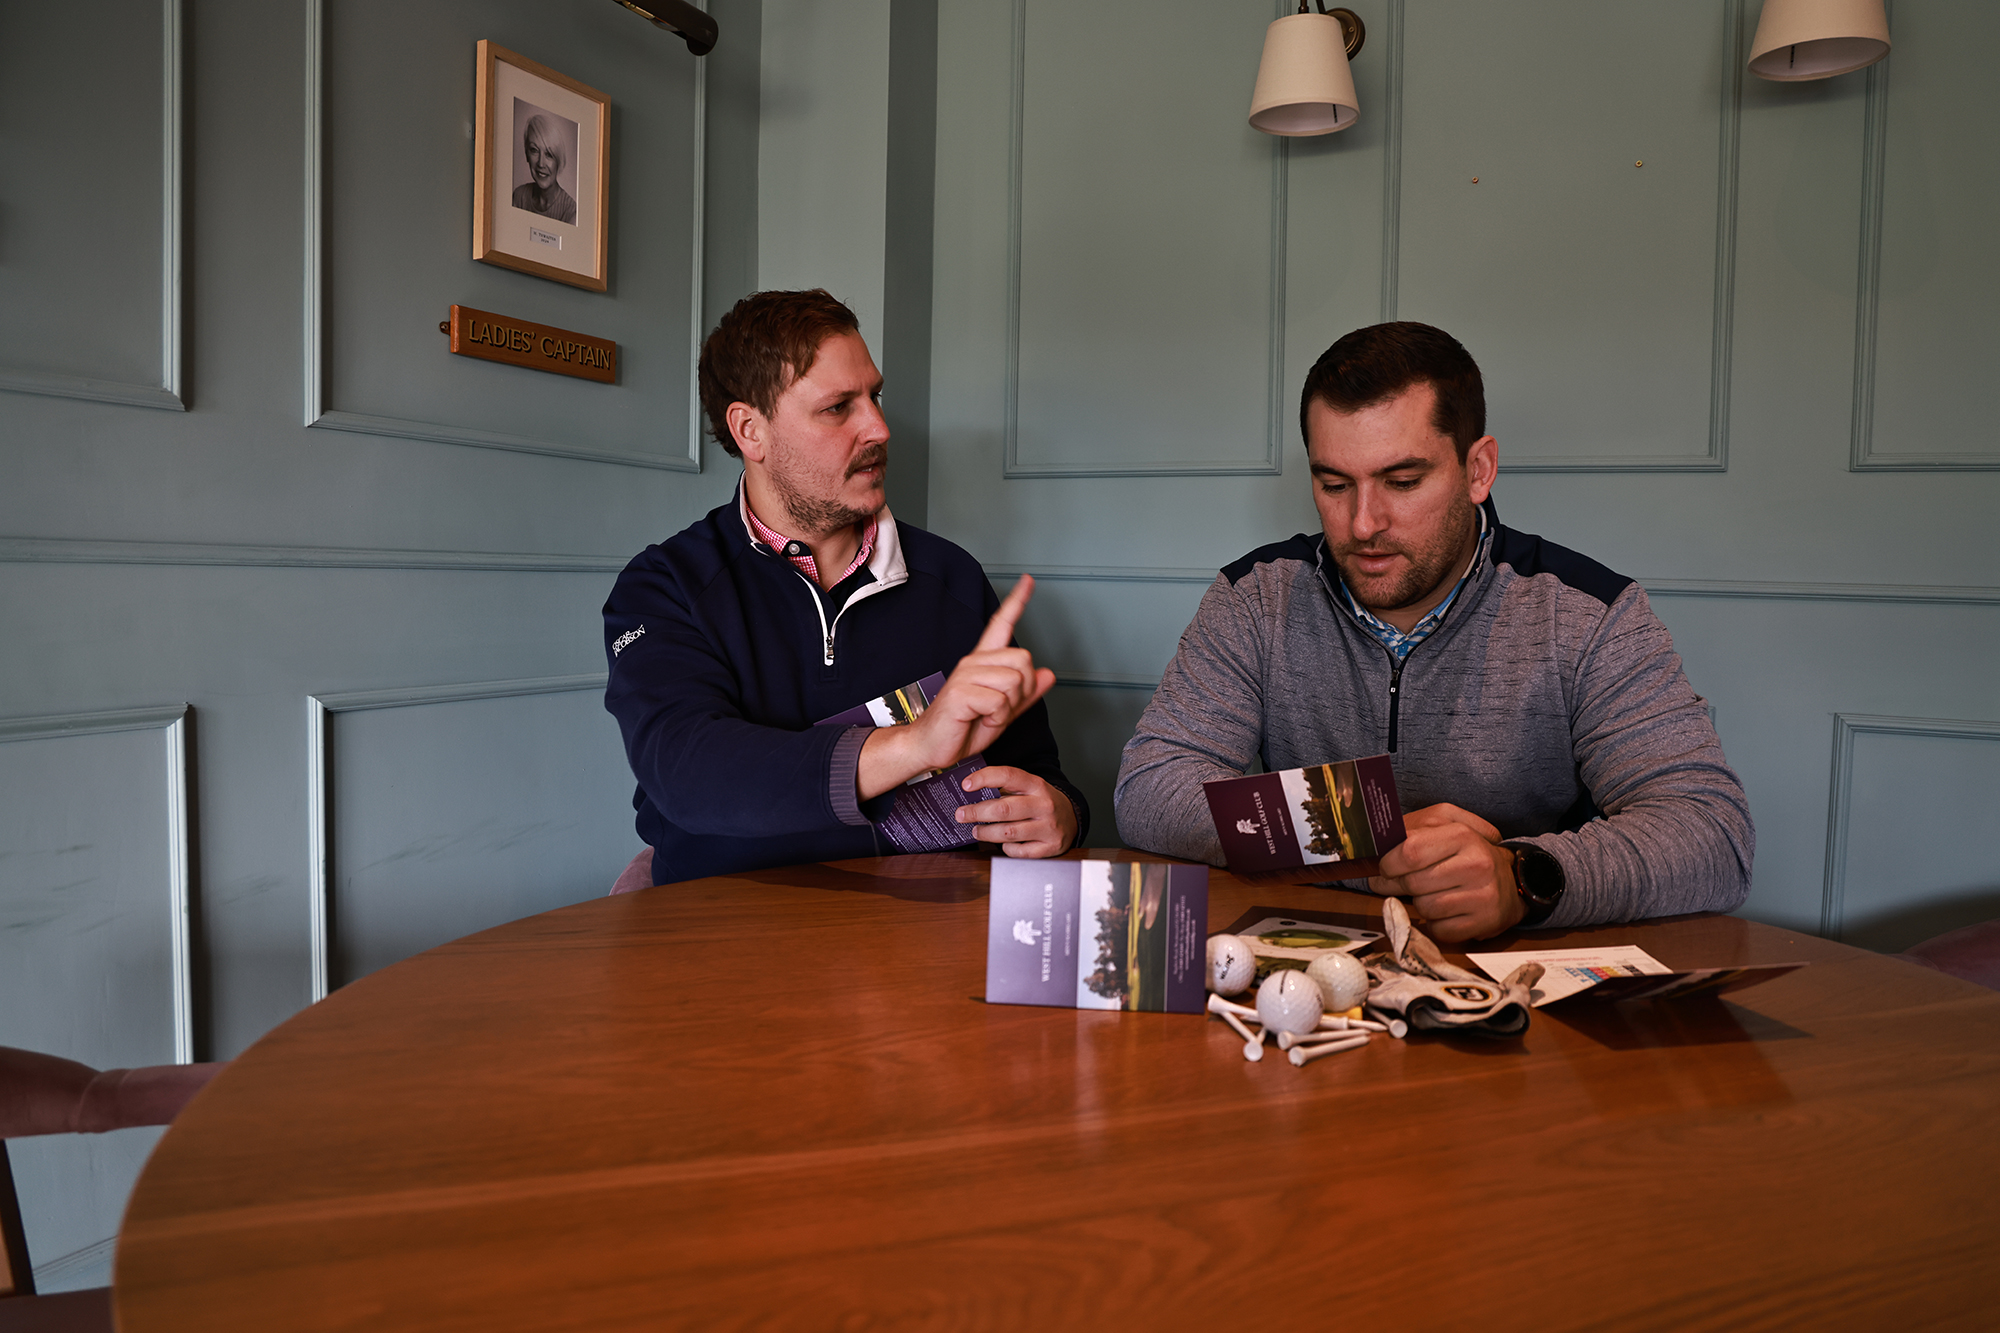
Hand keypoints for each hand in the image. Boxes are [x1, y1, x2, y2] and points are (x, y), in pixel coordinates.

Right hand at [857, 577, 1055, 797]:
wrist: (932, 748)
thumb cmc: (964, 728)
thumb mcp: (1003, 712)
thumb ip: (1026, 695)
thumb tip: (1048, 674)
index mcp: (983, 662)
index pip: (1001, 624)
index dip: (1017, 602)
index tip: (1028, 580)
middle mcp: (974, 661)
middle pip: (1023, 659)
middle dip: (1022, 690)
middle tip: (1000, 708)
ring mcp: (965, 674)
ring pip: (1014, 680)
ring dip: (1008, 707)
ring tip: (987, 715)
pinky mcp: (960, 691)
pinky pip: (999, 701)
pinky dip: (996, 717)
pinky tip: (979, 719)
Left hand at [953, 766, 1076, 857]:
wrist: (1071, 819)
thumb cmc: (1040, 803)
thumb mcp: (1028, 789)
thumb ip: (1004, 788)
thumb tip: (969, 792)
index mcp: (1037, 785)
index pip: (1008, 775)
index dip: (984, 778)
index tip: (965, 785)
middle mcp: (1044, 804)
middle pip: (1004, 808)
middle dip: (977, 812)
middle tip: (961, 814)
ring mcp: (1048, 827)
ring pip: (1008, 833)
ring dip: (986, 833)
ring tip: (976, 831)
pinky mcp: (1050, 847)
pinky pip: (1019, 851)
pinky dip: (1006, 848)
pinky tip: (1003, 843)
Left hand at [1369, 803, 1525, 942]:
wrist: (1512, 879)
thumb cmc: (1467, 850)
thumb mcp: (1444, 824)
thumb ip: (1413, 828)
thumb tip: (1378, 845)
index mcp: (1462, 835)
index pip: (1409, 852)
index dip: (1388, 863)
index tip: (1384, 867)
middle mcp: (1476, 865)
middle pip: (1413, 883)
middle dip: (1396, 884)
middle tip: (1395, 882)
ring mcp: (1483, 896)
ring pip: (1424, 908)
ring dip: (1419, 903)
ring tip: (1430, 892)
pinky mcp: (1484, 922)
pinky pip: (1438, 930)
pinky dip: (1434, 923)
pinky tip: (1444, 911)